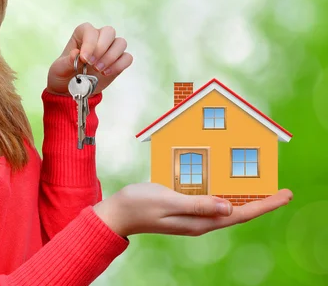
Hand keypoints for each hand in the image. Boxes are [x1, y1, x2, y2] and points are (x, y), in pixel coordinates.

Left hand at [46, 22, 133, 96]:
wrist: (70, 90)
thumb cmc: (63, 74)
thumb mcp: (60, 68)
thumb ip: (68, 61)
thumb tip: (76, 53)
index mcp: (81, 34)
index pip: (90, 30)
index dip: (89, 43)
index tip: (84, 59)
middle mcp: (98, 38)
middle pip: (109, 31)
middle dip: (102, 48)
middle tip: (92, 64)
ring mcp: (110, 49)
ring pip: (121, 43)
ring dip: (111, 57)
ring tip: (99, 70)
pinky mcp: (118, 62)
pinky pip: (127, 58)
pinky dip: (119, 65)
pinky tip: (106, 73)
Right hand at [92, 182, 293, 237]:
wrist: (117, 213)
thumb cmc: (139, 205)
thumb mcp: (168, 201)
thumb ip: (197, 204)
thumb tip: (229, 208)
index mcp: (200, 222)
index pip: (240, 214)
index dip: (264, 205)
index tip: (284, 194)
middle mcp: (201, 221)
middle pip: (238, 211)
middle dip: (259, 201)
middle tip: (279, 188)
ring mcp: (192, 215)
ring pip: (225, 206)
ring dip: (242, 196)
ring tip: (257, 183)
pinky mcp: (184, 208)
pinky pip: (210, 199)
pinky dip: (221, 190)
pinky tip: (223, 181)